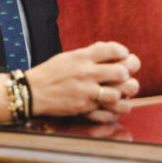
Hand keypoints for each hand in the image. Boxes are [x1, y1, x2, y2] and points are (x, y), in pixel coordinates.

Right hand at [24, 41, 140, 122]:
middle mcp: (86, 73)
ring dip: (124, 93)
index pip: (112, 50)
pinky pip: (108, 113)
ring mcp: (86, 93)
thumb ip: (90, 53)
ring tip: (122, 92)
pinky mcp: (84, 109)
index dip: (123, 52)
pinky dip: (116, 111)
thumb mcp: (69, 56)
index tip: (124, 55)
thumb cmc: (51, 72)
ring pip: (118, 94)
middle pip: (120, 71)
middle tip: (125, 74)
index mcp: (82, 57)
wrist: (33, 92)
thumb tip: (110, 50)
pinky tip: (115, 106)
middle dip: (128, 72)